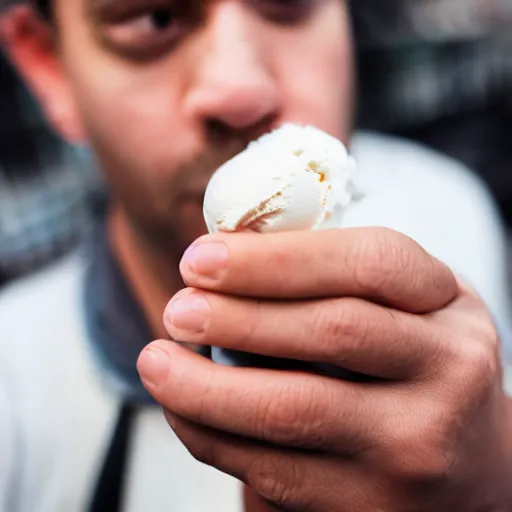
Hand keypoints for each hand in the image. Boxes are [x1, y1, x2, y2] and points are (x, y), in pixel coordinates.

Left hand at [137, 227, 511, 510]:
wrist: (471, 459)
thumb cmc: (415, 360)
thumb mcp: (401, 304)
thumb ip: (332, 277)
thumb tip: (226, 259)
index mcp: (446, 306)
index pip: (366, 263)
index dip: (277, 258)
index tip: (201, 258)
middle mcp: (446, 373)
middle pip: (330, 330)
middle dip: (237, 316)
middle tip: (177, 309)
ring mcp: (414, 445)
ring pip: (294, 410)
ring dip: (206, 387)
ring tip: (156, 362)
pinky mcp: (374, 505)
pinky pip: (275, 471)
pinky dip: (214, 436)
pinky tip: (183, 410)